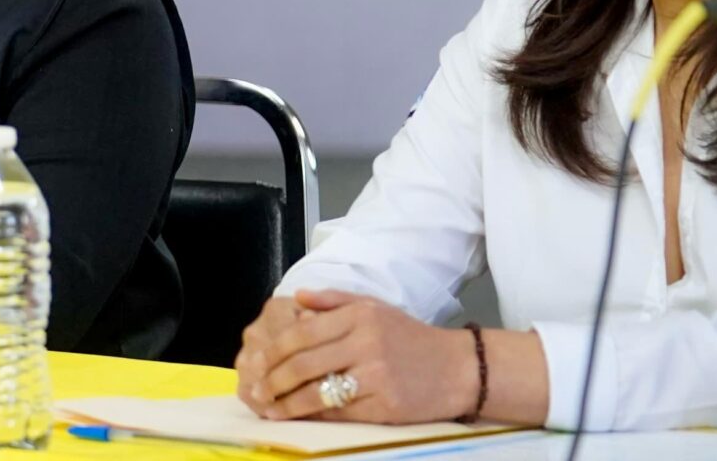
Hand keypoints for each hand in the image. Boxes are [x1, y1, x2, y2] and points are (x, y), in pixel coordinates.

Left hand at [236, 288, 477, 424]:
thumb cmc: (412, 338)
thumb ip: (334, 301)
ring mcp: (376, 376)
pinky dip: (316, 417)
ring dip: (288, 404)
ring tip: (270, 410)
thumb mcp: (375, 307)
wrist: (460, 368)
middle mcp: (366, 343)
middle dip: (273, 380)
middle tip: (256, 390)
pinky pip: (341, 413)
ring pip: (318, 392)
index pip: (301, 333)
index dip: (274, 350)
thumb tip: (297, 298)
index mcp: (359, 316)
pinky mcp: (386, 405)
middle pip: (304, 364)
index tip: (257, 362)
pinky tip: (301, 418)